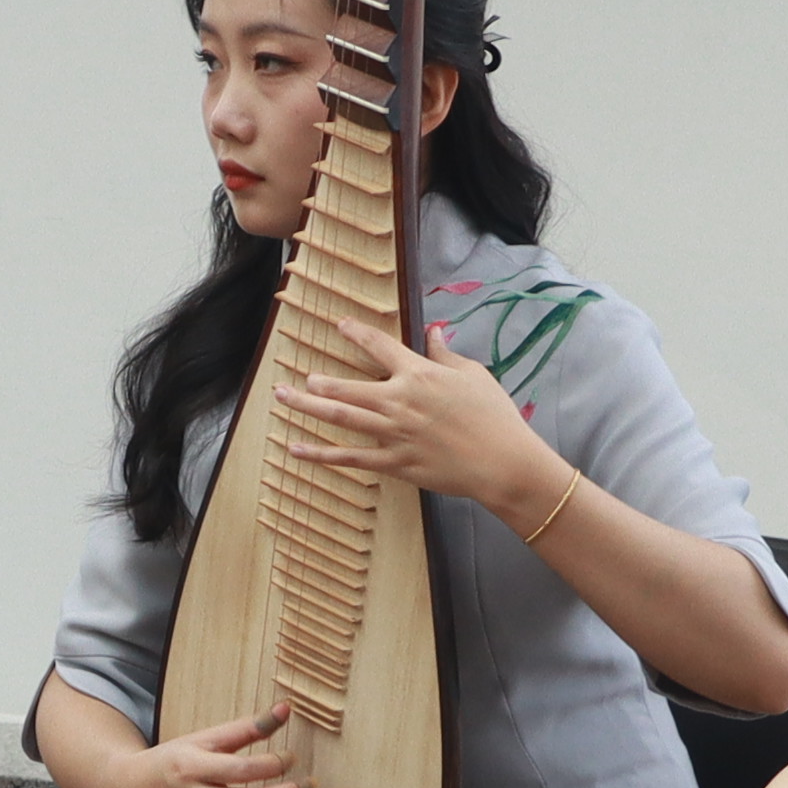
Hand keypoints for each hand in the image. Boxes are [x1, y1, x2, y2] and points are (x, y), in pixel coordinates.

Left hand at [274, 321, 557, 513]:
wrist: (503, 462)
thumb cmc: (493, 416)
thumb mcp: (472, 375)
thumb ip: (445, 354)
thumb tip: (433, 331)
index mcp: (419, 375)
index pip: (379, 347)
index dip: (356, 333)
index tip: (338, 324)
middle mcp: (400, 401)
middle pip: (346, 387)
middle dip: (316, 383)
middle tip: (290, 380)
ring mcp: (394, 434)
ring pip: (342, 418)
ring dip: (308, 408)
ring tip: (284, 400)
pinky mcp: (395, 463)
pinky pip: (351, 458)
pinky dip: (322, 453)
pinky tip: (298, 448)